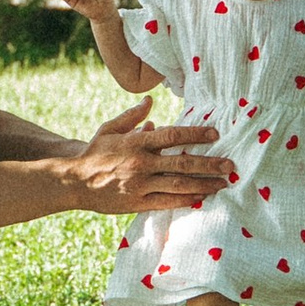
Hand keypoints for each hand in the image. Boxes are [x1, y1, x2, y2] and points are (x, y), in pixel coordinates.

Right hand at [64, 110, 234, 211]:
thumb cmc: (94, 153)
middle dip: (209, 164)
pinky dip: (186, 200)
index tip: (215, 134)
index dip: (196, 133)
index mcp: (136, 142)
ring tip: (223, 184)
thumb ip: (132, 117)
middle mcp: (141, 163)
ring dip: (204, 184)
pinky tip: (201, 198)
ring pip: (179, 184)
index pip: (172, 135)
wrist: (74, 182)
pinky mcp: (137, 203)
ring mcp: (140, 185)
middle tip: (230, 165)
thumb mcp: (110, 129)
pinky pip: (167, 202)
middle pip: (182, 162)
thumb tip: (150, 102)